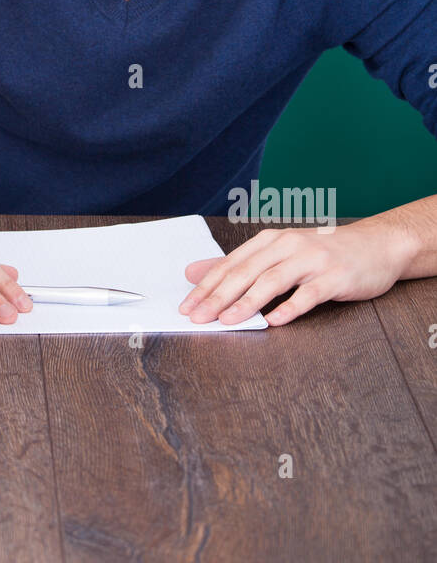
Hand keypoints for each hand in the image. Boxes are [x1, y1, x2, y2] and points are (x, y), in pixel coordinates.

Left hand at [178, 221, 408, 326]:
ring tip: (227, 320)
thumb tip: (193, 272)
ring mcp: (312, 260)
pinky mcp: (334, 277)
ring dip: (247, 303)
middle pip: (246, 272)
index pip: (230, 264)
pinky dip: (290, 308)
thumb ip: (237, 264)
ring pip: (272, 281)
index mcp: (270, 240)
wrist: (375, 246)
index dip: (206, 286)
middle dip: (218, 296)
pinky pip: (308, 294)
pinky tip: (274, 321)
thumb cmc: (322, 254)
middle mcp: (288, 246)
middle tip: (197, 317)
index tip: (186, 307)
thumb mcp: (278, 253)